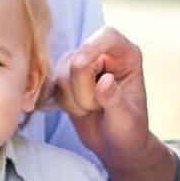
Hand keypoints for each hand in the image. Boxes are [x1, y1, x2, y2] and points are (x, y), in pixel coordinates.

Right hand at [54, 28, 174, 180]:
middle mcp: (103, 54)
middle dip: (83, 91)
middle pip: (78, 58)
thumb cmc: (128, 131)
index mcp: (127, 56)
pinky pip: (50, 85)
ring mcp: (82, 64)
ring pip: (61, 74)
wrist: (115, 145)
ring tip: (92, 110)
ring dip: (74, 101)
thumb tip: (104, 81)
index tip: (83, 63)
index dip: (92, 46)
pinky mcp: (64, 77)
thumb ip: (115, 100)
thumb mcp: (127, 120)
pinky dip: (63, 103)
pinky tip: (79, 110)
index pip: (108, 36)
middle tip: (99, 108)